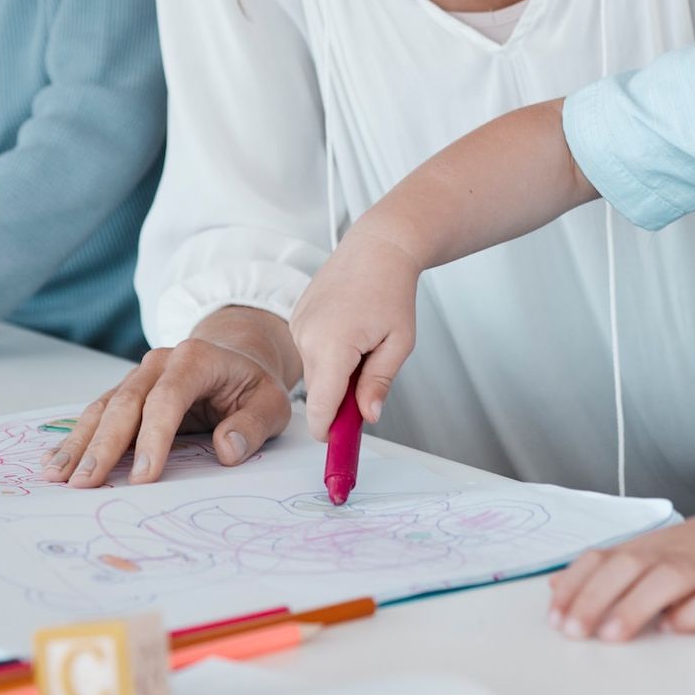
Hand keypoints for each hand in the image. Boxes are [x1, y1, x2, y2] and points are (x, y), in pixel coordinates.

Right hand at [40, 307, 295, 486]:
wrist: (236, 356)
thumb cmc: (252, 385)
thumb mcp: (272, 403)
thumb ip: (253, 425)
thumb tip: (227, 450)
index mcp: (195, 359)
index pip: (168, 398)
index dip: (154, 438)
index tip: (144, 478)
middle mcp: (159, 363)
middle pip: (125, 403)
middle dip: (103, 445)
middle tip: (85, 483)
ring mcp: (138, 376)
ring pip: (104, 407)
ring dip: (79, 442)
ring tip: (56, 475)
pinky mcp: (126, 392)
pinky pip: (98, 413)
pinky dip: (77, 438)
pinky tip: (56, 461)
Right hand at [291, 218, 422, 439]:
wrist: (377, 247)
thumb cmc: (392, 290)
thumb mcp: (398, 343)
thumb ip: (378, 383)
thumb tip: (367, 418)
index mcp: (333, 345)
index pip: (320, 408)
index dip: (329, 433)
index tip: (341, 447)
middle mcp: (307, 336)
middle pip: (318, 395)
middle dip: (340, 404)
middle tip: (369, 394)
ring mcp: (298, 326)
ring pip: (315, 374)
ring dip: (336, 375)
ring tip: (363, 346)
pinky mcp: (296, 319)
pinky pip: (311, 353)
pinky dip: (328, 355)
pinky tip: (349, 331)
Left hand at [547, 498, 694, 641]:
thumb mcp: (655, 549)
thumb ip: (608, 569)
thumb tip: (556, 587)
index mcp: (648, 548)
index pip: (601, 560)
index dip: (575, 587)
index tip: (555, 617)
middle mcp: (671, 555)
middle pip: (626, 569)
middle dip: (594, 599)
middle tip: (573, 631)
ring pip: (664, 581)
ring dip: (635, 606)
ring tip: (612, 635)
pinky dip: (694, 612)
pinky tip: (677, 627)